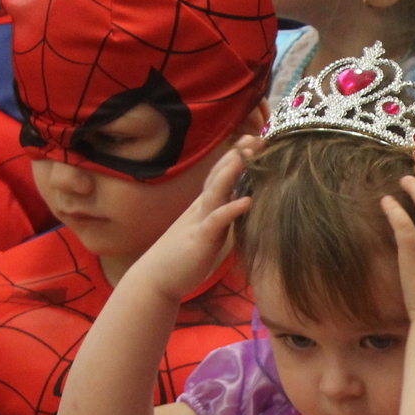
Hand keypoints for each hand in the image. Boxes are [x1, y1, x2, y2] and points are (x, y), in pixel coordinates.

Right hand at [127, 136, 257, 301]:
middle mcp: (201, 209)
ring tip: (250, 155)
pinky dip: (230, 209)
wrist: (156, 279)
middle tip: (258, 135)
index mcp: (204, 207)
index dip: (236, 157)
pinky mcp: (199, 240)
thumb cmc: (183, 258)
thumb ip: (220, 219)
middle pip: (219, 175)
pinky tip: (247, 201)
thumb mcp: (206, 232)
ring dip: (233, 172)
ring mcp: (199, 222)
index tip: (254, 140)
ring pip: (216, 191)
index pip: (221, 175)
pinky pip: (216, 222)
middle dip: (238, 155)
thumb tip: (238, 209)